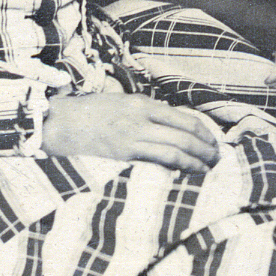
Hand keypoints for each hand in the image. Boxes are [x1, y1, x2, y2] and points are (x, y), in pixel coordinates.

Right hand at [41, 92, 222, 169]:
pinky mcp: (124, 152)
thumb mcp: (119, 104)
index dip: (203, 131)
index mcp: (141, 103)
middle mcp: (141, 116)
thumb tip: (168, 129)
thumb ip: (143, 114)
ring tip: (209, 168)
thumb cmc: (87, 115)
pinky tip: (189, 172)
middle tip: (218, 158)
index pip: (182, 117)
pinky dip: (180, 165)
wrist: (58, 123)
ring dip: (197, 159)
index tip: (213, 141)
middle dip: (206, 147)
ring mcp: (133, 135)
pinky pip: (160, 159)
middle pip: (185, 132)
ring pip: (177, 147)